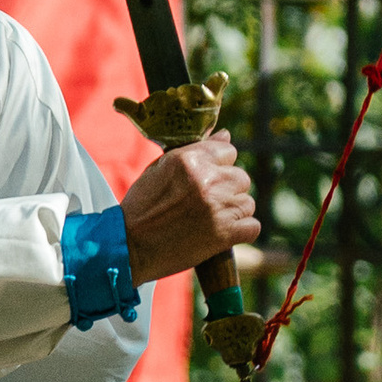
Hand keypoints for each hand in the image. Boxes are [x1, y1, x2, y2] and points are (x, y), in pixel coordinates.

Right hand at [120, 129, 256, 283]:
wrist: (129, 246)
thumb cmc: (141, 207)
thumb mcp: (159, 169)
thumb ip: (194, 152)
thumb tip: (226, 135)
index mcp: (190, 160)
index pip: (229, 152)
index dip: (220, 166)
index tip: (208, 180)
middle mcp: (207, 180)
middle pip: (241, 178)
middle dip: (228, 190)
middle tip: (207, 204)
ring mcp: (218, 207)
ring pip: (248, 203)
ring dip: (234, 212)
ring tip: (211, 221)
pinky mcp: (224, 234)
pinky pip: (252, 227)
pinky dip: (241, 232)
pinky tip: (223, 234)